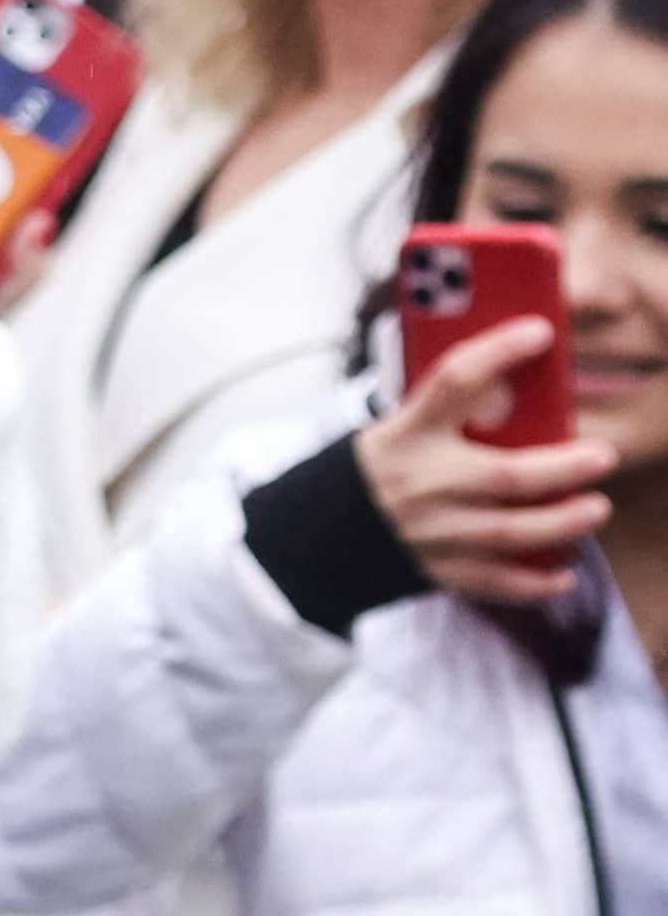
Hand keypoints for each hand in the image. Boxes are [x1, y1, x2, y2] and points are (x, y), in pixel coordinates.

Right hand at [356, 318, 616, 606]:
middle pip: (502, 474)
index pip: (454, 380)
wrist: (313, 531)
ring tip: (595, 509)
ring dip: (561, 523)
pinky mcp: (433, 569)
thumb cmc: (373, 470)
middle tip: (602, 457)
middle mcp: (418, 481)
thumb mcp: (397, 430)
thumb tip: (518, 393)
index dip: (498, 352)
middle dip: (561, 467)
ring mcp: (427, 530)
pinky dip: (533, 583)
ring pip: (509, 531)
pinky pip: (494, 580)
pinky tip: (564, 575)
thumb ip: (447, 417)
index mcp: (406, 433)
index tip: (540, 331)